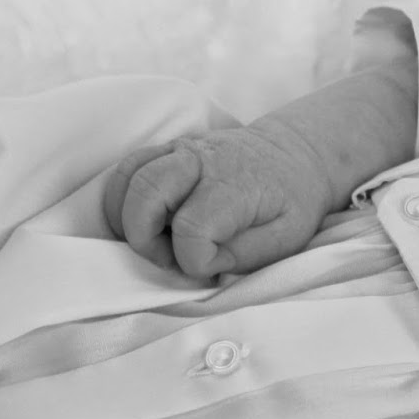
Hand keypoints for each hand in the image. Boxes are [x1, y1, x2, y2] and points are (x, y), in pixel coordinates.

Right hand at [102, 126, 330, 278]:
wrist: (295, 155)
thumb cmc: (292, 202)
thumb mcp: (286, 239)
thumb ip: (243, 255)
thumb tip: (201, 264)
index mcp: (236, 185)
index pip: (193, 229)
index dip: (194, 261)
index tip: (212, 269)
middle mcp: (202, 160)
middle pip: (146, 192)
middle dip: (144, 238)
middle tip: (169, 259)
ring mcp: (180, 149)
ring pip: (128, 177)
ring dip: (127, 218)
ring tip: (154, 242)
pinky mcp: (167, 149)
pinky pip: (128, 169)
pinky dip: (122, 199)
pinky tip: (143, 222)